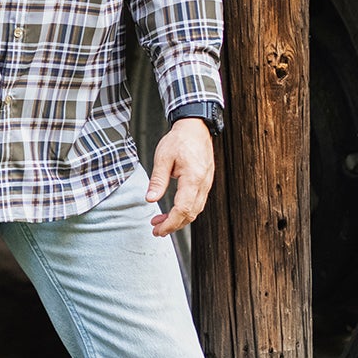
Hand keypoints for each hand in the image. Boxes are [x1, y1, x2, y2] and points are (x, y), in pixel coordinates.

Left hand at [146, 119, 214, 236]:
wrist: (195, 128)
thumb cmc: (179, 140)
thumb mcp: (162, 157)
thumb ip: (157, 180)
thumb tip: (150, 199)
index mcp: (193, 178)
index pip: (182, 209)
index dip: (170, 223)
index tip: (158, 229)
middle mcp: (203, 184)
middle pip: (190, 214)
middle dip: (173, 225)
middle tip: (156, 229)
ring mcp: (206, 184)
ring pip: (195, 210)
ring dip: (179, 220)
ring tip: (160, 221)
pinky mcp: (205, 183)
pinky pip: (197, 203)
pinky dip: (185, 211)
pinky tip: (173, 211)